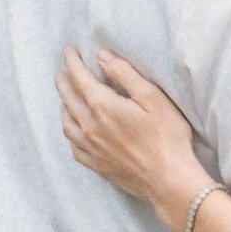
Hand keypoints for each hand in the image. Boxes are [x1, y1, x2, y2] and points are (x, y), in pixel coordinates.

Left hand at [55, 48, 210, 227]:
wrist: (168, 180)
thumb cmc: (166, 137)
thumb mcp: (151, 97)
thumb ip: (124, 74)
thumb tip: (102, 58)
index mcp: (101, 106)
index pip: (79, 77)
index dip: (73, 62)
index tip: (69, 51)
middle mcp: (88, 126)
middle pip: (68, 98)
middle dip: (64, 81)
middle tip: (63, 71)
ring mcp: (90, 147)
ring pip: (66, 122)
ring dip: (64, 105)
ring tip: (66, 98)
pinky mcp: (95, 164)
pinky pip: (73, 144)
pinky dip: (70, 131)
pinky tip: (75, 130)